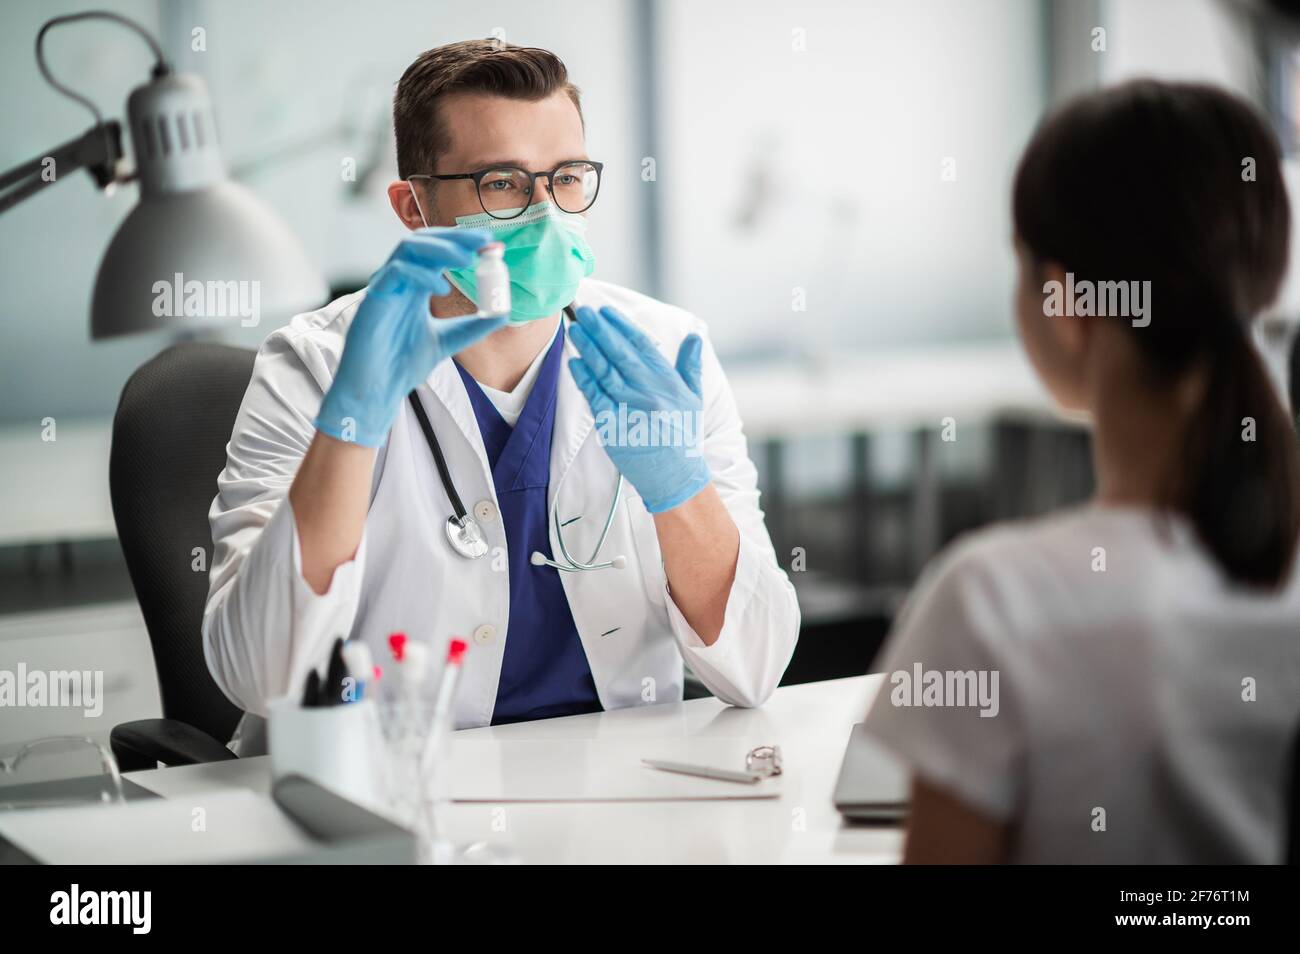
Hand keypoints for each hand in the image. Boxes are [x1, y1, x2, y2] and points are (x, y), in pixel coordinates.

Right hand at [315, 228, 506, 445]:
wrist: (378, 391)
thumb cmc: (403, 365)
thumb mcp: (449, 341)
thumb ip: (473, 326)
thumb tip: (504, 313)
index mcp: (414, 287)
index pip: (437, 252)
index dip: (463, 243)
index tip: (491, 244)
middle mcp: (399, 282)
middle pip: (423, 241)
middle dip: (454, 236)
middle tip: (484, 240)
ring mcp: (384, 288)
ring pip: (407, 248)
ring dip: (439, 248)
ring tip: (467, 258)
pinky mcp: (373, 301)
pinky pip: (394, 274)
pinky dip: (420, 275)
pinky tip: (442, 287)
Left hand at [568, 305, 710, 512]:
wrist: (675, 475)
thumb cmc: (683, 436)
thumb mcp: (694, 398)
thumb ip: (691, 365)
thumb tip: (694, 337)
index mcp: (667, 381)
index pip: (642, 345)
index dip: (622, 326)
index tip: (607, 312)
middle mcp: (649, 391)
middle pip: (620, 354)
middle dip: (601, 330)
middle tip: (584, 311)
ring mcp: (630, 408)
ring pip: (605, 372)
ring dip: (588, 349)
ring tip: (575, 330)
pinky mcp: (614, 426)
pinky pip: (596, 397)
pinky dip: (584, 379)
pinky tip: (574, 363)